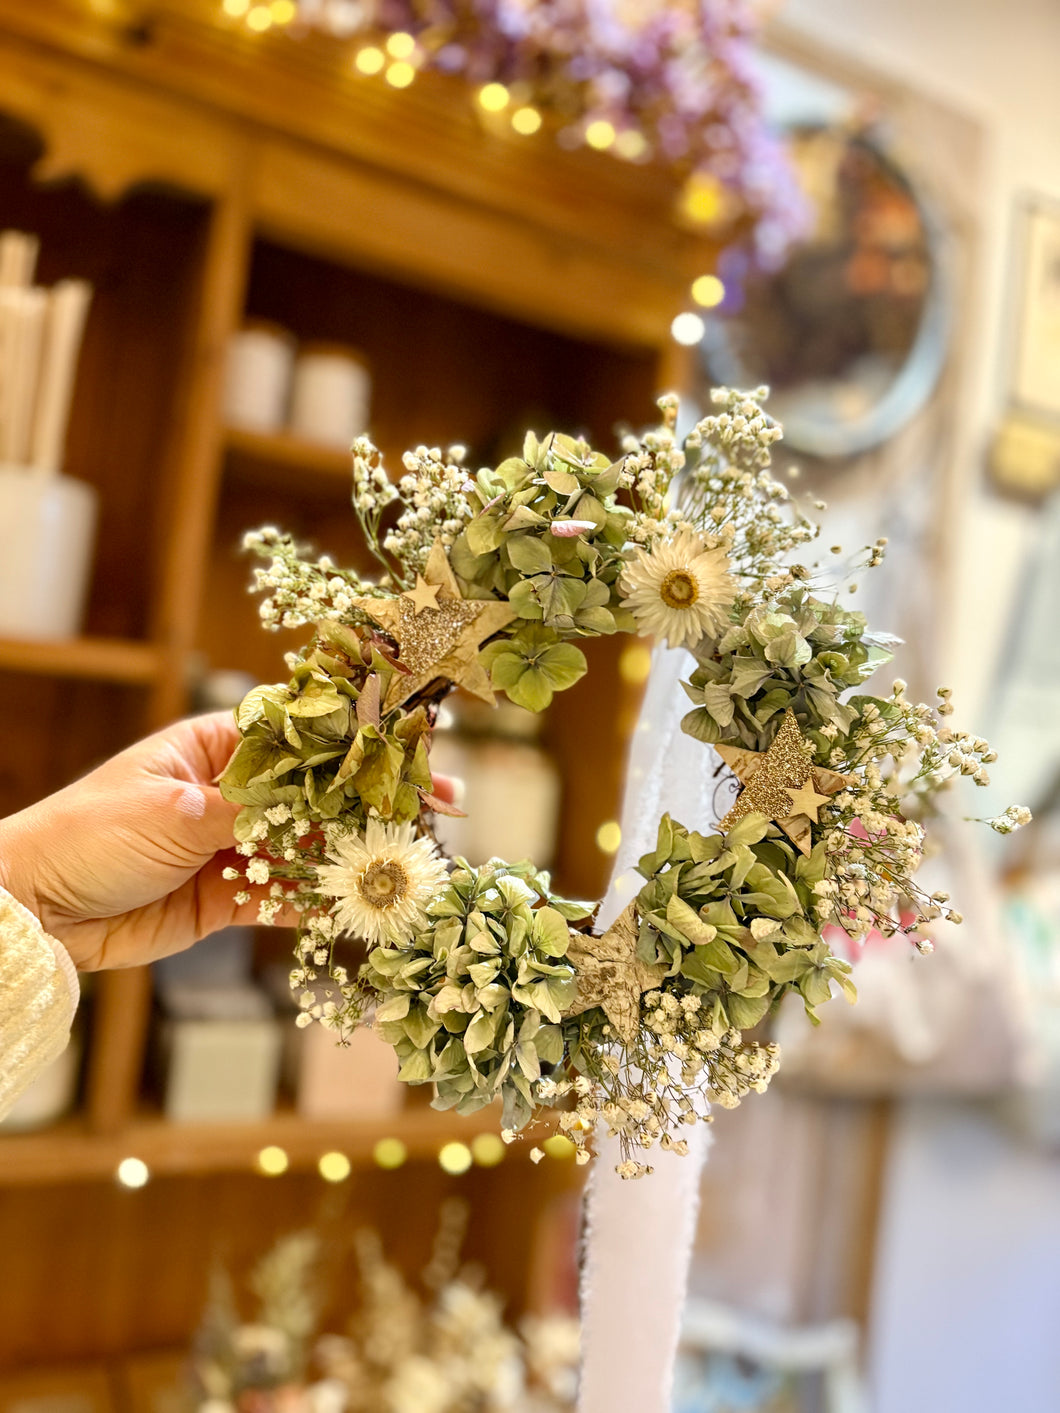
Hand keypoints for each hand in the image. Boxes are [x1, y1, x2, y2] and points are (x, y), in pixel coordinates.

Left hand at [0, 713, 459, 972]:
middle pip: (321, 791)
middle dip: (378, 800)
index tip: (413, 749)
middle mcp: (233, 793)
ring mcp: (234, 846)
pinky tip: (367, 904)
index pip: (303, 735)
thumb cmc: (90, 835)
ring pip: (312, 846)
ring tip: (417, 860)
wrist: (35, 909)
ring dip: (360, 854)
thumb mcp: (173, 812)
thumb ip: (251, 812)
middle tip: (442, 808)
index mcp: (216, 748)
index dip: (362, 741)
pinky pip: (288, 896)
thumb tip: (317, 806)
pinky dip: (324, 902)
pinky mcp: (229, 898)